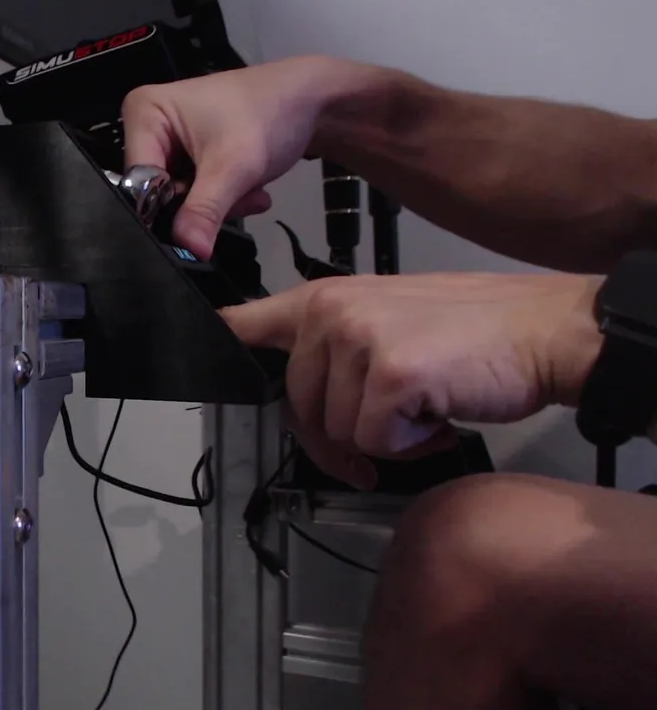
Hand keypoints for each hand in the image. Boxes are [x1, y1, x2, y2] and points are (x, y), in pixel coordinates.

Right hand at [122, 56, 355, 257]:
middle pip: (156, 192)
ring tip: (249, 189)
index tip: (201, 217)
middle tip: (238, 195)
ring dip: (217, 204)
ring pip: (177, 198)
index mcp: (142, 112)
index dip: (166, 206)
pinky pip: (192, 193)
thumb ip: (205, 210)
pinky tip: (246, 185)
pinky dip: (221, 197)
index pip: (138, 180)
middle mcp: (145, 125)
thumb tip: (189, 250)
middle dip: (200, 204)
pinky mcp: (185, 155)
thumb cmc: (268, 116)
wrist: (308, 101)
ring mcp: (166, 141)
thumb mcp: (234, 166)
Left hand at [220, 273, 602, 487]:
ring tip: (425, 407)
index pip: (250, 320)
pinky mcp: (389, 374)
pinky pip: (372, 443)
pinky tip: (438, 417)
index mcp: (324, 299)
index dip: (224, 341)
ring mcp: (357, 340)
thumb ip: (336, 347)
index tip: (202, 346)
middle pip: (299, 408)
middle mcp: (330, 314)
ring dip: (384, 439)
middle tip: (393, 430)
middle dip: (340, 438)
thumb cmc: (473, 334)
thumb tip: (305, 399)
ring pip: (336, 431)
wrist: (542, 331)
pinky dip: (409, 446)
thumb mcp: (388, 320)